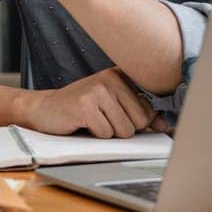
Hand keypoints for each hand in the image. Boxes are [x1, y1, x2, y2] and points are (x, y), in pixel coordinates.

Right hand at [17, 68, 169, 137]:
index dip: (142, 121)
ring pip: (123, 130)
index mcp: (121, 75)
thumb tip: (167, 125)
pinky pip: (105, 134)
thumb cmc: (82, 109)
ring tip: (93, 121)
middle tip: (103, 120)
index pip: (150, 107)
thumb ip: (140, 113)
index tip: (126, 119)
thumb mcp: (113, 106)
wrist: (44, 109)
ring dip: (108, 133)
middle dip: (123, 129)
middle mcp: (111, 78)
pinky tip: (83, 124)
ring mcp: (97, 90)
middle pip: (139, 121)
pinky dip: (94, 136)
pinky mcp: (84, 105)